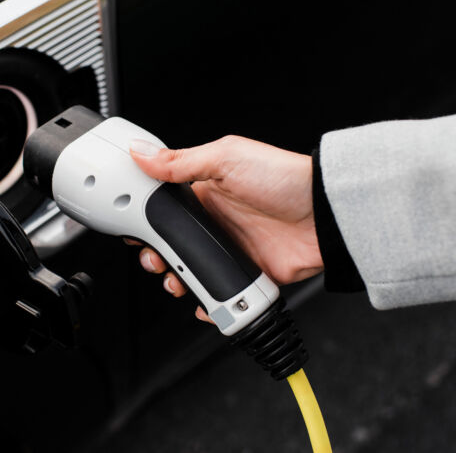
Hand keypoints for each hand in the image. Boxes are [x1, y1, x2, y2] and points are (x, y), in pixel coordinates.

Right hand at [127, 136, 321, 322]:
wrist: (324, 215)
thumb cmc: (283, 179)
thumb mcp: (225, 158)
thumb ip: (179, 161)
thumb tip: (141, 152)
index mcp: (204, 192)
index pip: (162, 206)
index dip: (143, 218)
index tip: (131, 228)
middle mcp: (213, 222)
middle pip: (170, 244)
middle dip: (154, 255)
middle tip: (154, 259)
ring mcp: (228, 249)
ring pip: (189, 271)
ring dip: (176, 281)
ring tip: (176, 281)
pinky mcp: (244, 274)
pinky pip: (218, 294)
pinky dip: (206, 303)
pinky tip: (201, 300)